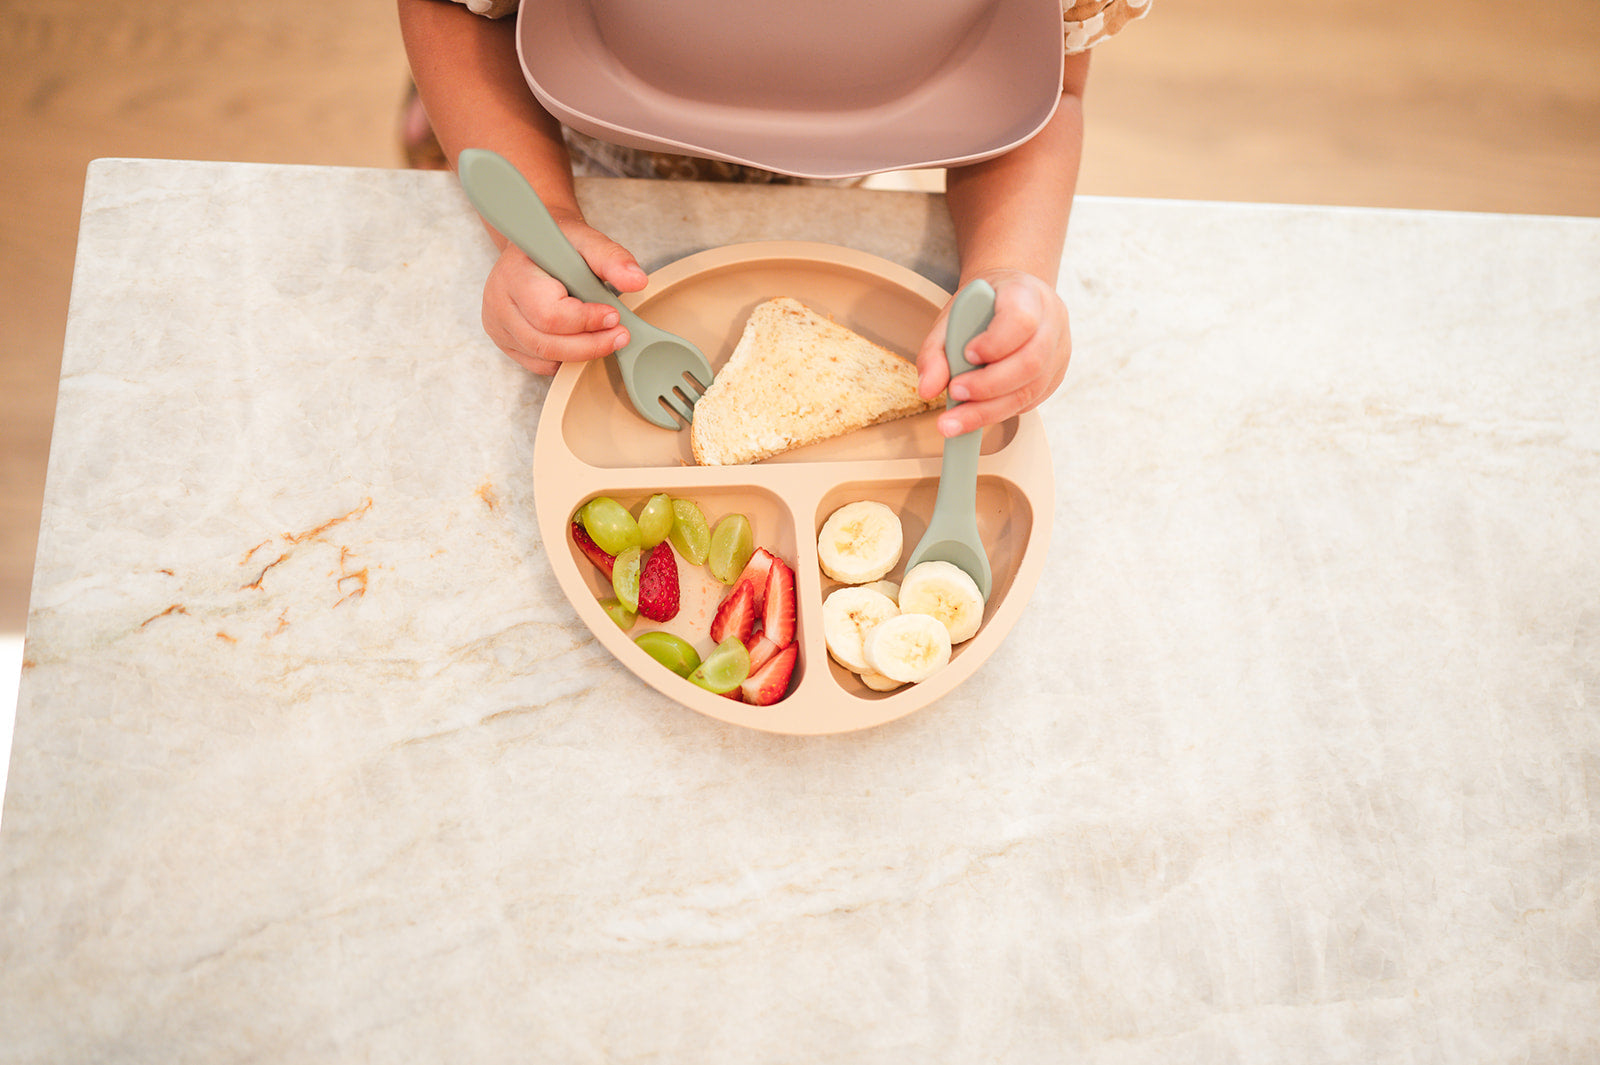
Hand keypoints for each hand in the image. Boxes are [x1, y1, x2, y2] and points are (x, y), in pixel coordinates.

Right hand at [481, 214, 648, 374]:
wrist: (535, 244)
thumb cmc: (558, 242)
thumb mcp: (587, 240)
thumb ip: (612, 258)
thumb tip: (637, 280)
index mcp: (514, 274)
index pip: (549, 314)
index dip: (586, 321)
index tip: (613, 316)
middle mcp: (499, 302)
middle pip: (546, 343)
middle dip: (590, 344)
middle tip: (620, 336)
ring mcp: (498, 324)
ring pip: (543, 357)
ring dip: (581, 353)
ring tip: (607, 338)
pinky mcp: (504, 340)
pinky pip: (539, 364)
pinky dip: (565, 358)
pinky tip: (581, 341)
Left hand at [915, 270, 1070, 436]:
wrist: (1009, 300)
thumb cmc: (982, 306)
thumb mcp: (953, 317)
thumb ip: (935, 351)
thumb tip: (928, 389)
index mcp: (1027, 295)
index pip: (1021, 321)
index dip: (995, 343)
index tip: (967, 354)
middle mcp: (1051, 322)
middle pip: (1031, 362)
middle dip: (988, 386)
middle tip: (954, 393)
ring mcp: (1058, 352)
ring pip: (1032, 389)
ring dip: (990, 409)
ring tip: (955, 419)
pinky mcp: (1055, 377)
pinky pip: (1030, 402)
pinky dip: (999, 412)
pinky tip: (974, 414)